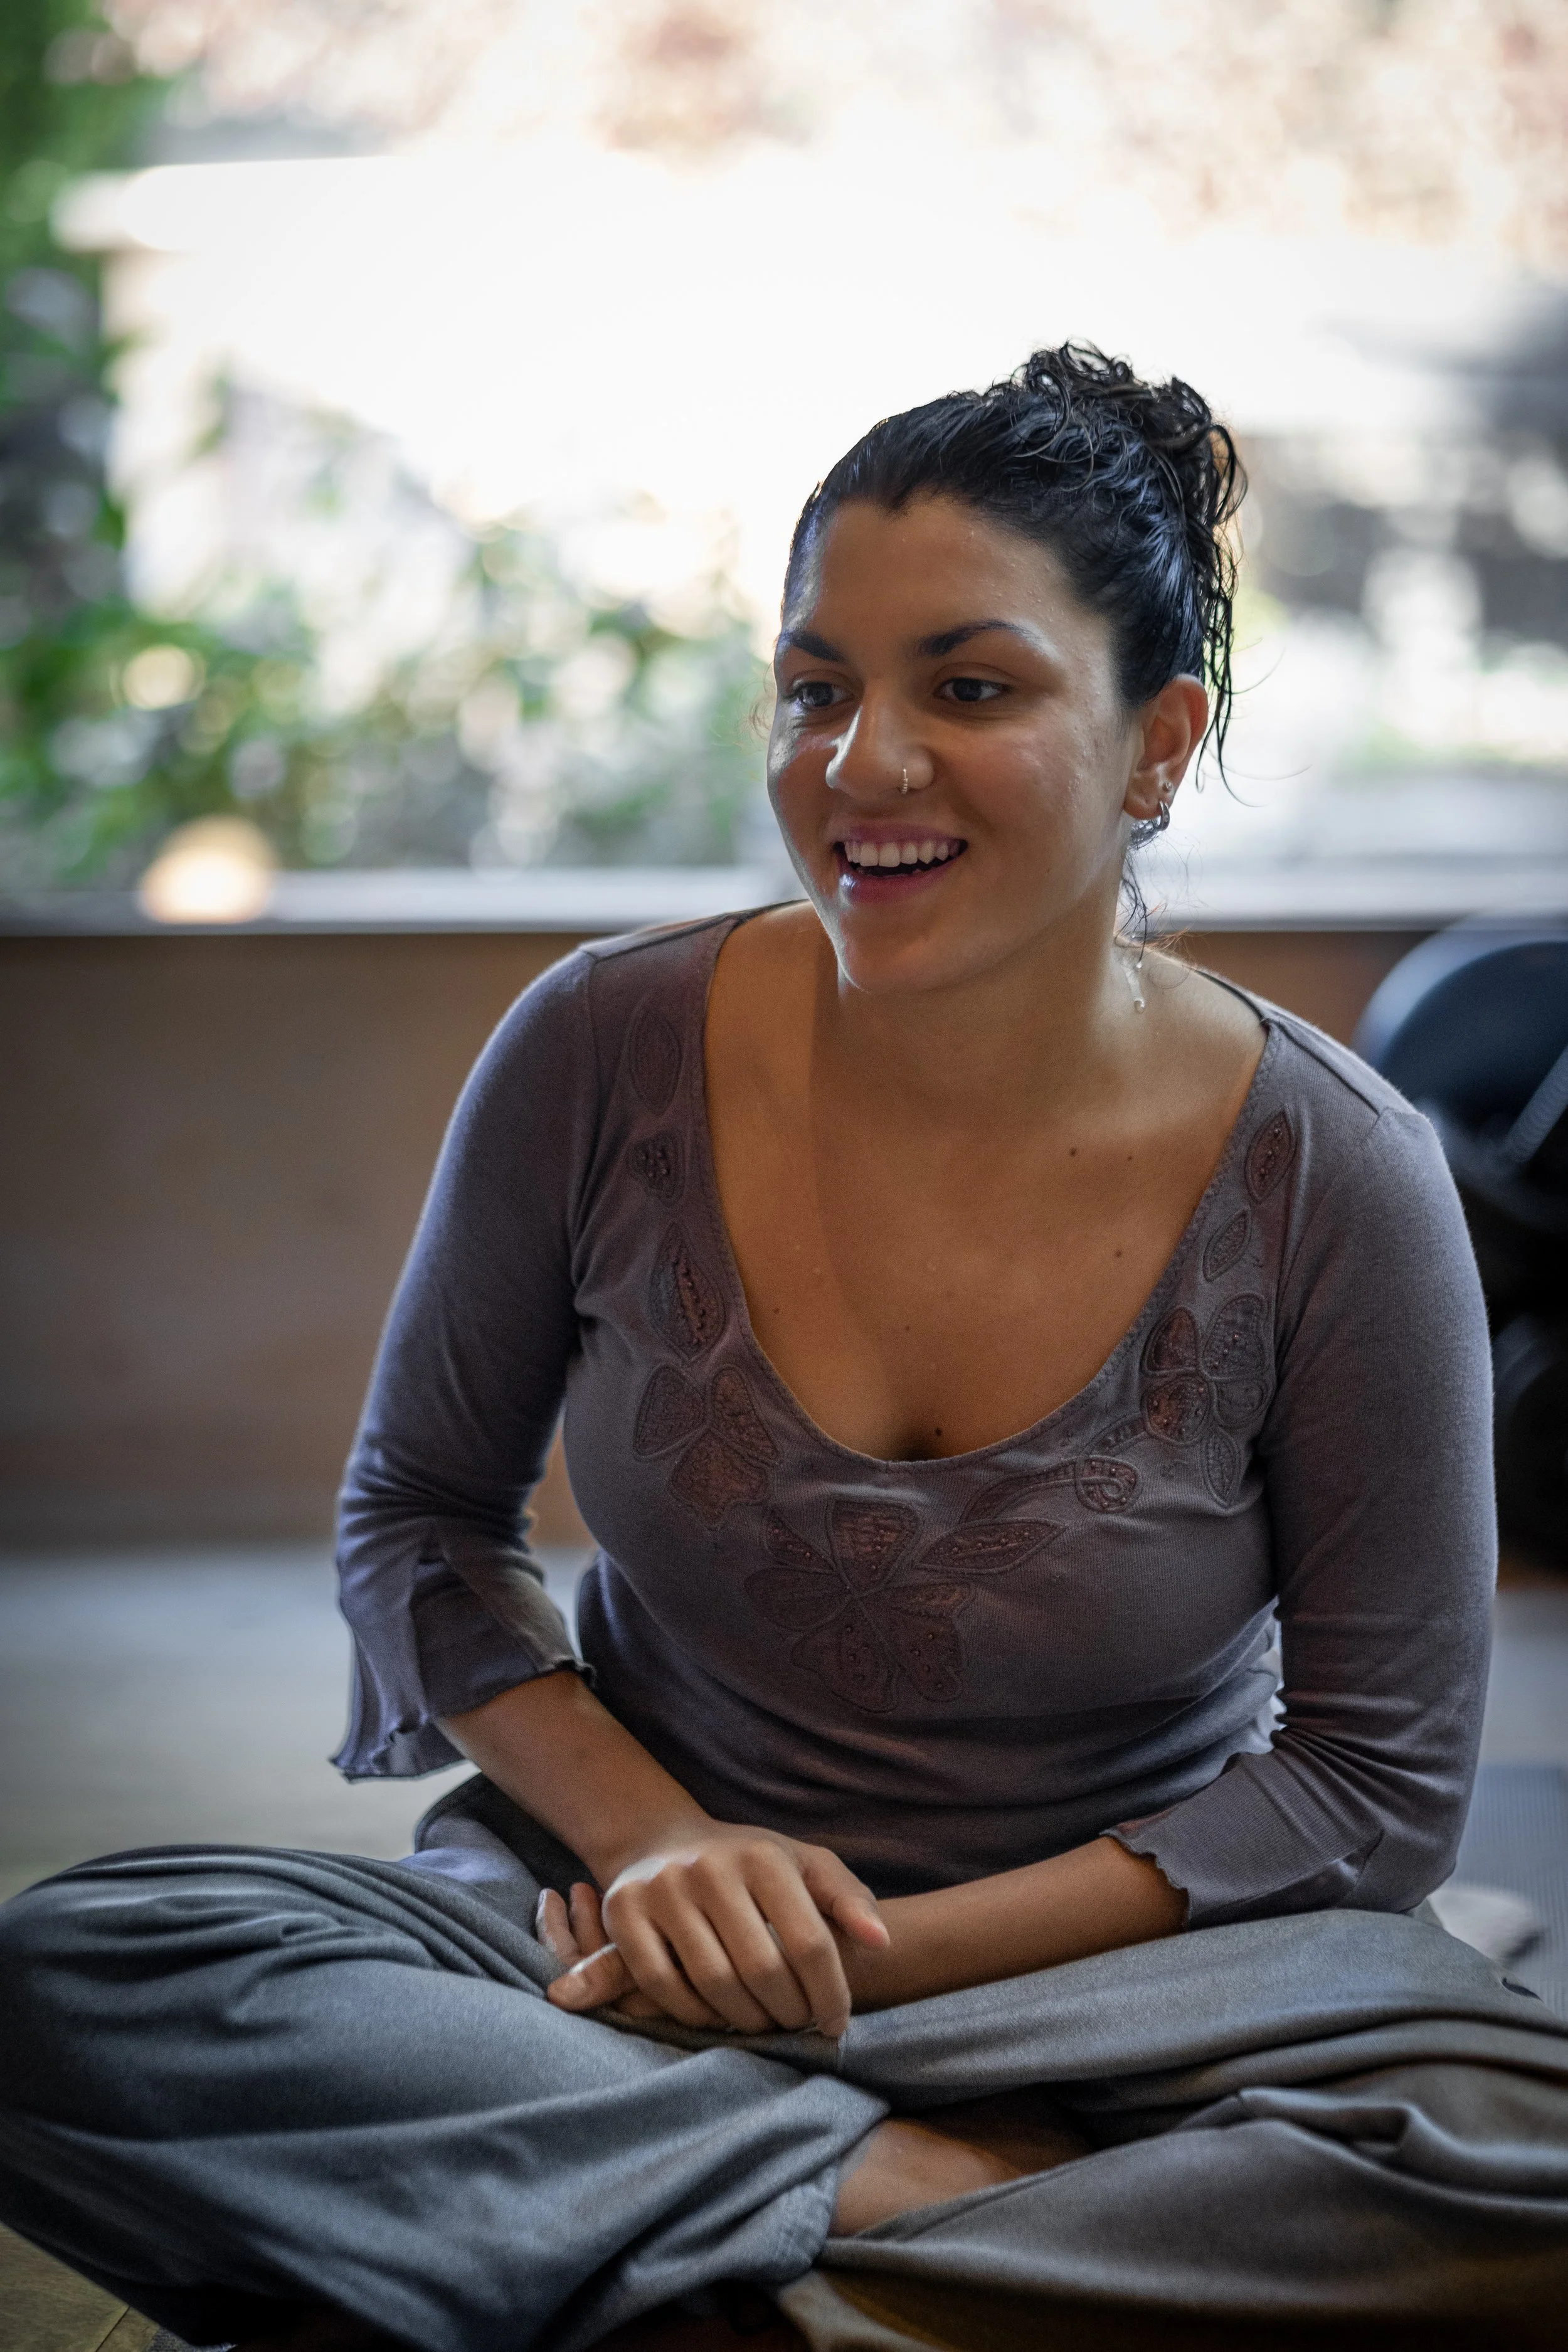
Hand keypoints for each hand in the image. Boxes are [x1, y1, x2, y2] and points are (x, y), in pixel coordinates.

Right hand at [543, 1823, 888, 2036]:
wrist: (663, 1844)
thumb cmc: (749, 1866)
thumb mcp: (805, 1866)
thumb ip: (848, 1899)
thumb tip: (881, 1942)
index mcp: (763, 1856)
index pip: (810, 1943)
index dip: (831, 1994)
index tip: (838, 2023)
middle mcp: (710, 1867)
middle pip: (764, 1970)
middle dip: (790, 2013)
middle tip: (798, 2025)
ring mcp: (662, 1889)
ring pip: (715, 1983)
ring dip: (747, 2020)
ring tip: (764, 2023)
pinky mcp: (622, 1913)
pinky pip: (664, 1986)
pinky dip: (696, 2015)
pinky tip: (717, 2016)